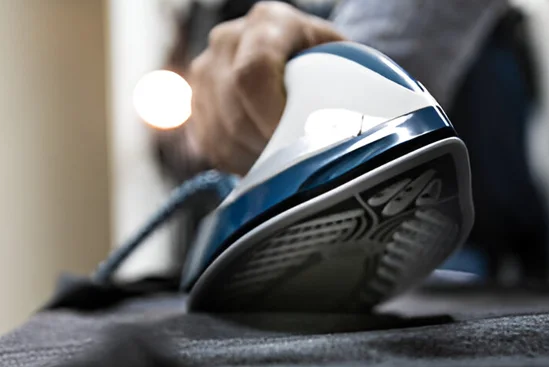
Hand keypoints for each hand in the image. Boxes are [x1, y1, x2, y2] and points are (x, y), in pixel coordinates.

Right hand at [187, 1, 344, 174]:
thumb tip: (353, 130)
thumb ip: (345, 85)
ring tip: (284, 160)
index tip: (297, 139)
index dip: (271, 114)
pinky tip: (264, 159)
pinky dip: (240, 162)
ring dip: (254, 157)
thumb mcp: (343, 61)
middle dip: (267, 144)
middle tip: (297, 160)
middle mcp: (227, 40)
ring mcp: (205, 71)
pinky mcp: (196, 102)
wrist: (296, 56)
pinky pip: (212, 145)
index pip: (254, 71)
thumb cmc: (326, 62)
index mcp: (268, 22)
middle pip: (235, 109)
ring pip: (221, 133)